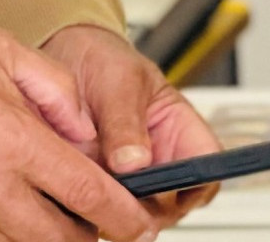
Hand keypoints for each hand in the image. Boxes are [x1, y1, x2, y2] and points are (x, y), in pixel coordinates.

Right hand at [0, 26, 159, 241]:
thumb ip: (53, 85)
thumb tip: (84, 125)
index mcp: (14, 143)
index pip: (89, 197)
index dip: (125, 216)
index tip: (140, 221)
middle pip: (63, 240)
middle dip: (92, 237)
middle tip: (106, 222)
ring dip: (49, 235)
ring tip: (58, 209)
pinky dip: (4, 225)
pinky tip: (3, 194)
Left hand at [40, 25, 222, 224]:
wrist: (64, 56)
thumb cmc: (102, 60)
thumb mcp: (117, 80)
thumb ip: (125, 119)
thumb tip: (135, 162)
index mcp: (179, 131)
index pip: (206, 172)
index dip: (192, 186)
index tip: (162, 185)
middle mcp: (158, 161)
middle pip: (170, 204)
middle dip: (144, 203)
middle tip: (112, 185)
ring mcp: (128, 178)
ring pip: (132, 213)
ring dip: (112, 204)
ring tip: (86, 174)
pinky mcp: (98, 185)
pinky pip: (99, 209)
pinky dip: (87, 203)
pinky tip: (72, 181)